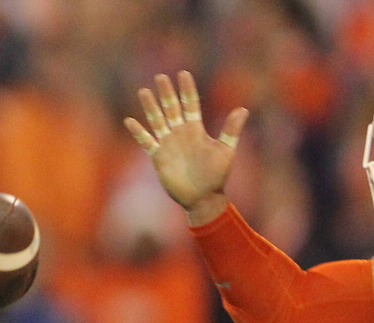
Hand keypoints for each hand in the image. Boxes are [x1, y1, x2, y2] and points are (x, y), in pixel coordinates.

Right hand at [123, 71, 248, 221]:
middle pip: (171, 108)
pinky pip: (146, 141)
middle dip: (166, 93)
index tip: (183, 73)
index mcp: (196, 129)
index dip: (187, 89)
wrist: (202, 198)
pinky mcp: (158, 157)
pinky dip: (138, 132)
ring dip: (150, 107)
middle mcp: (181, 133)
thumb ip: (231, 130)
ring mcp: (168, 144)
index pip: (190, 104)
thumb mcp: (225, 151)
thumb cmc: (216, 176)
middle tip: (161, 77)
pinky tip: (130, 121)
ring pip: (157, 120)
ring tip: (144, 91)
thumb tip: (243, 109)